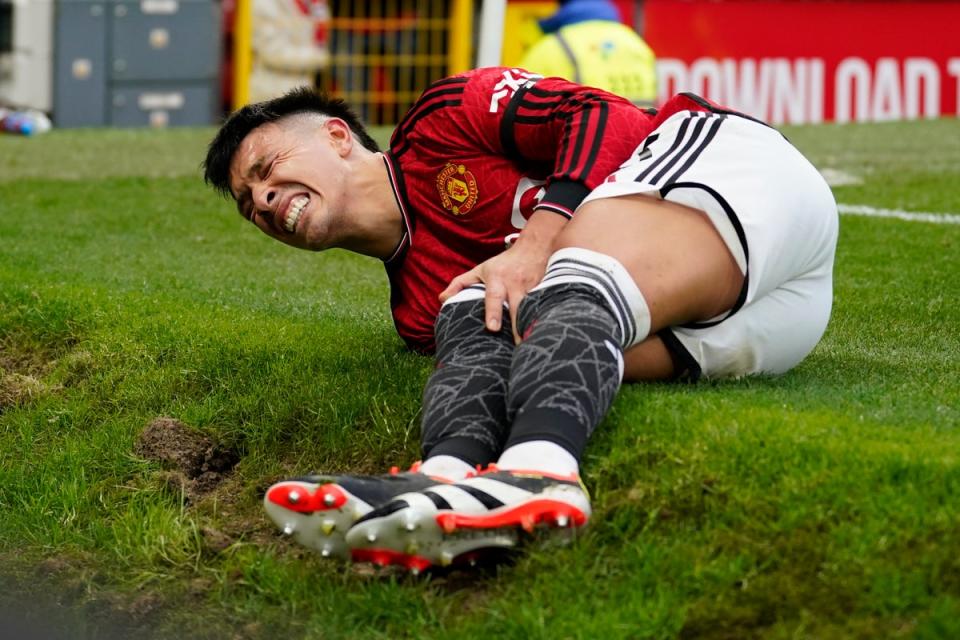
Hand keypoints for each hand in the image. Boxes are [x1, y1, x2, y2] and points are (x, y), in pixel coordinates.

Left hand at [439, 210, 566, 339]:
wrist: (534, 247)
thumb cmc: (503, 263)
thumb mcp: (480, 269)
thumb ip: (460, 284)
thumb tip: (441, 299)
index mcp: (497, 279)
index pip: (493, 297)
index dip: (493, 312)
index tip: (492, 328)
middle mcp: (515, 284)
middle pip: (517, 306)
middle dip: (517, 326)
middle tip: (517, 346)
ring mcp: (532, 288)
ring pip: (532, 308)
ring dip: (532, 325)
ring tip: (532, 345)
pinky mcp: (545, 290)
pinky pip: (544, 307)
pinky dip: (543, 319)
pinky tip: (544, 333)